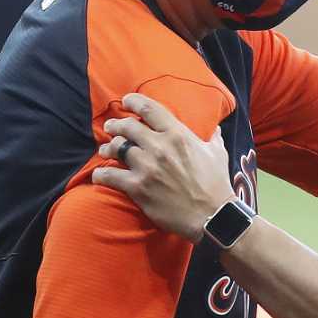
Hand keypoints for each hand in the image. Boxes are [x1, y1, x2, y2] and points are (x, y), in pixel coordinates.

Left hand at [91, 94, 234, 239]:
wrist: (212, 216)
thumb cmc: (216, 185)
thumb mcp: (218, 154)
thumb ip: (213, 138)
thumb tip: (215, 128)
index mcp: (178, 135)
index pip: (149, 109)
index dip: (133, 101)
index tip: (126, 101)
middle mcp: (159, 147)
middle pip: (127, 127)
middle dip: (115, 125)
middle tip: (111, 127)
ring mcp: (147, 167)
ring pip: (116, 148)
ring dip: (108, 148)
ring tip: (105, 150)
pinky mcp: (138, 188)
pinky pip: (110, 176)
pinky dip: (101, 174)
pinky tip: (99, 175)